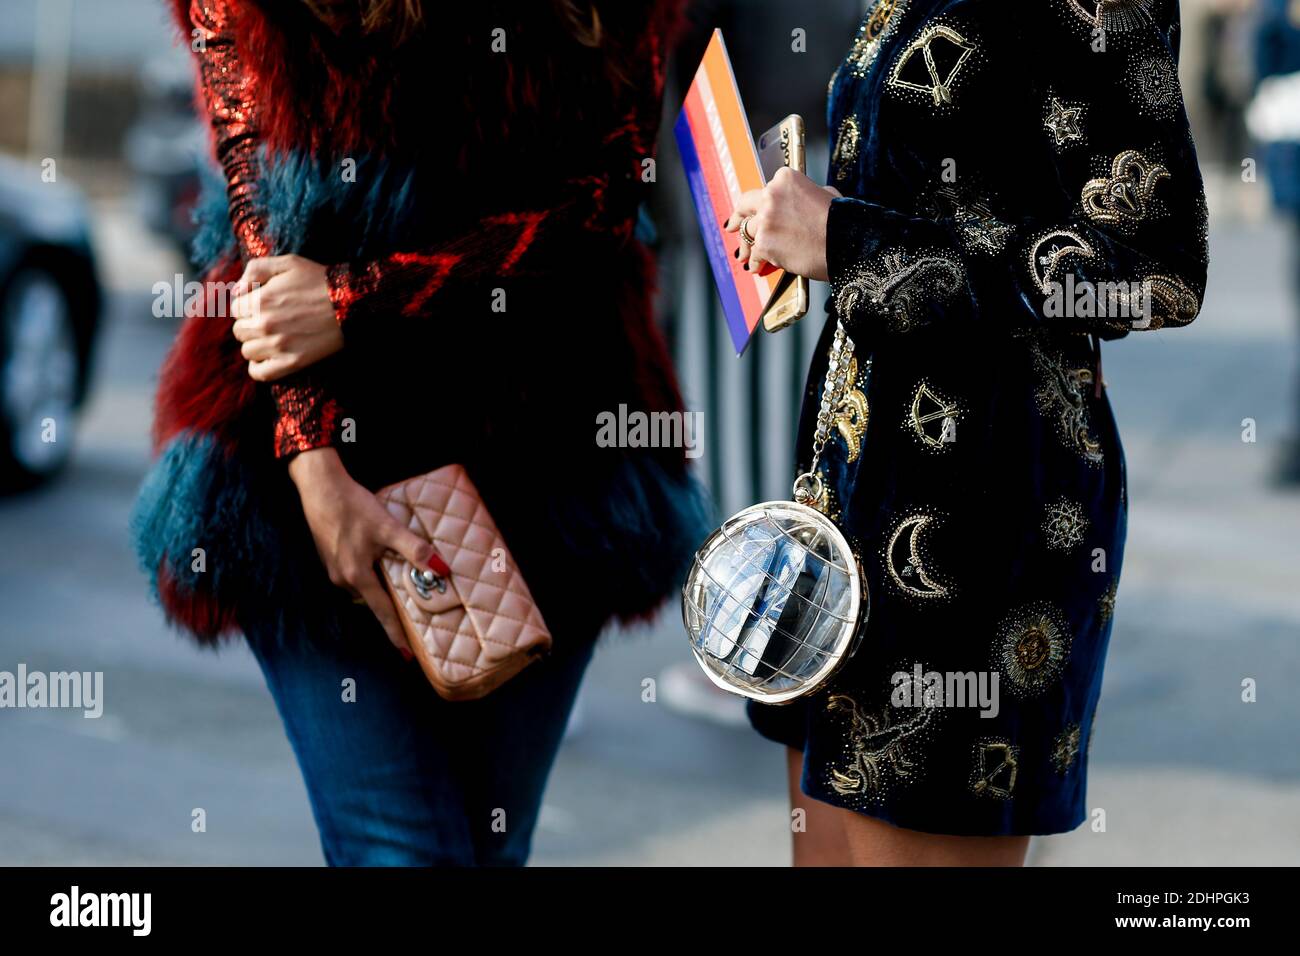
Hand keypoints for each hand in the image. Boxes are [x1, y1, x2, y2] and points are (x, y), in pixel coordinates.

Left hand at [231, 254, 343, 381]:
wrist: (350, 305)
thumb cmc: (319, 281)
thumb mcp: (289, 263)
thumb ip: (256, 269)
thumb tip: (236, 290)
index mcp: (261, 300)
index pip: (235, 308)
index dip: (247, 306)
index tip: (263, 306)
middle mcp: (265, 324)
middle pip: (239, 331)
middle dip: (250, 325)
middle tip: (270, 321)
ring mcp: (278, 346)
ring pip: (248, 351)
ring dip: (256, 345)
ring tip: (273, 338)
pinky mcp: (292, 362)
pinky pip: (260, 373)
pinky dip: (259, 367)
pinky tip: (268, 358)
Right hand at [287, 448, 450, 655]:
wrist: (320, 486)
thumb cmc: (353, 506)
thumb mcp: (388, 527)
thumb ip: (414, 549)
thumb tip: (441, 569)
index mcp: (357, 576)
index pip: (383, 613)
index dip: (396, 634)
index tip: (407, 656)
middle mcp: (342, 579)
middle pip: (373, 601)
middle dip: (391, 610)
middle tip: (413, 617)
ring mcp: (333, 569)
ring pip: (364, 587)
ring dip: (380, 588)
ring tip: (399, 584)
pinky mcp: (330, 557)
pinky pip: (355, 575)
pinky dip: (370, 574)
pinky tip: (379, 561)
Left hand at [724, 168, 841, 281]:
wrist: (845, 244)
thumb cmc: (840, 222)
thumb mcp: (825, 195)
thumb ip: (805, 195)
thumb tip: (801, 202)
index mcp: (785, 179)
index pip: (764, 189)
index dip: (760, 202)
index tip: (754, 209)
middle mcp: (771, 195)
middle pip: (745, 206)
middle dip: (737, 217)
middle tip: (732, 225)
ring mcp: (766, 220)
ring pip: (747, 232)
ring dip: (747, 245)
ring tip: (745, 255)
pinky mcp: (765, 243)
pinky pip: (755, 254)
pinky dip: (756, 262)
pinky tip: (757, 267)